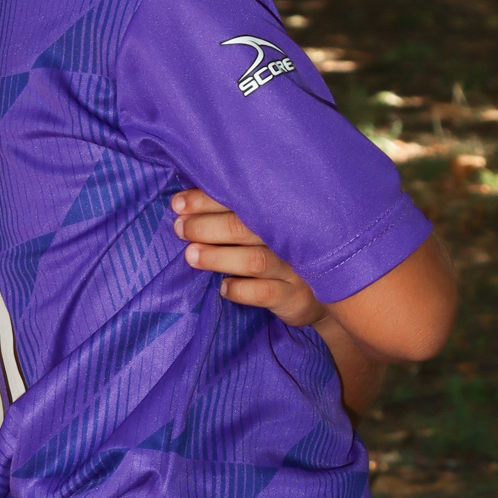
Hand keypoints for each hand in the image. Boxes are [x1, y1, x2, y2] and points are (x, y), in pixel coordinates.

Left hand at [171, 187, 325, 325]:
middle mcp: (288, 238)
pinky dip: (240, 289)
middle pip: (245, 227)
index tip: (178, 203)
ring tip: (191, 255)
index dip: (206, 200)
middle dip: (207, 226)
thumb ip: (236, 220)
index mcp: (277, 216)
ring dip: (218, 256)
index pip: (240, 201)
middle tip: (180, 229)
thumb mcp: (264, 234)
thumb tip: (186, 209)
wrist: (320, 297)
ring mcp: (293, 268)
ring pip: (254, 259)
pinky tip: (224, 287)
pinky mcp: (294, 296)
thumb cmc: (280, 258)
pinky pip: (265, 292)